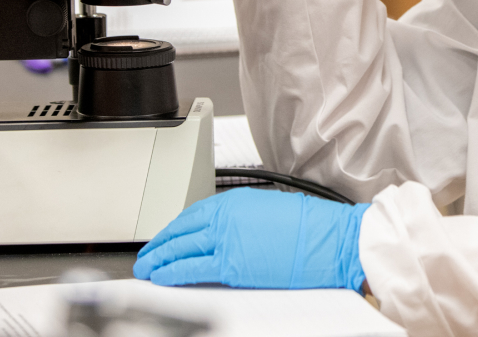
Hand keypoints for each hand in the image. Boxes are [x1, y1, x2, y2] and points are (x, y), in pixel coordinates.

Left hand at [133, 188, 370, 290]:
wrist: (330, 239)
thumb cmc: (310, 226)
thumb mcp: (270, 209)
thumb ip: (242, 219)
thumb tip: (227, 233)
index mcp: (235, 201)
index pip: (192, 215)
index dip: (173, 229)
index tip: (165, 238)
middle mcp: (226, 217)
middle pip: (180, 231)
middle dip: (159, 245)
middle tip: (147, 255)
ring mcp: (226, 240)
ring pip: (180, 249)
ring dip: (159, 260)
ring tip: (147, 269)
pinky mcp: (231, 265)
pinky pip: (191, 269)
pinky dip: (171, 273)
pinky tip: (161, 277)